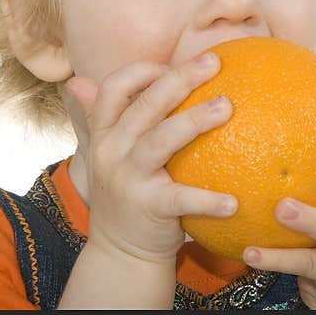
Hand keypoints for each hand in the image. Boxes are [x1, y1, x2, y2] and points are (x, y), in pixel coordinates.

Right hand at [64, 52, 237, 265]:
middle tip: (214, 63)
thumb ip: (113, 119)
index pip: (113, 88)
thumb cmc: (130, 192)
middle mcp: (111, 150)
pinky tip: (234, 201)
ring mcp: (127, 179)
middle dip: (179, 79)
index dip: (143, 71)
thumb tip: (81, 79)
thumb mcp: (112, 154)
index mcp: (105, 133)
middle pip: (144, 105)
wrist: (120, 252)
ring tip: (227, 107)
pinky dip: (208, 199)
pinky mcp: (147, 207)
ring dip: (194, 120)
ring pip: (160, 140)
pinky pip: (181, 198)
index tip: (172, 66)